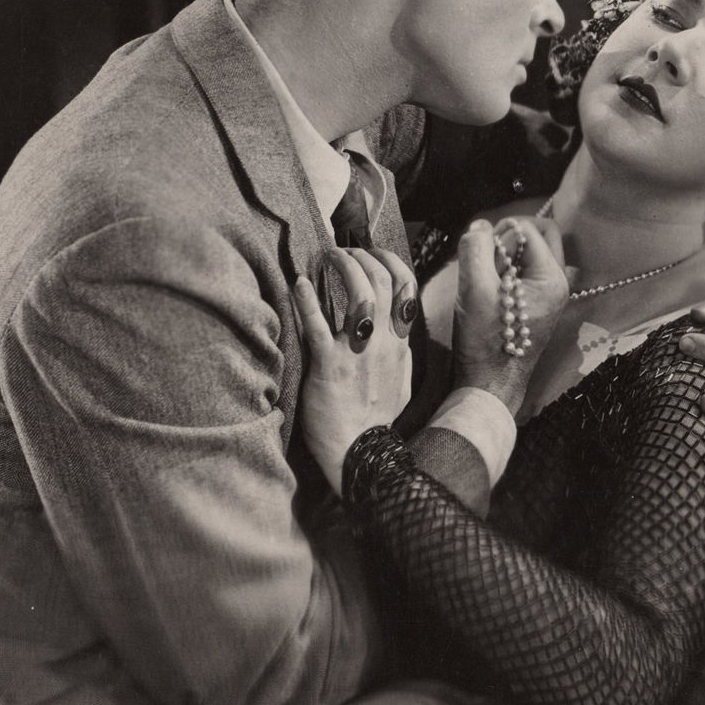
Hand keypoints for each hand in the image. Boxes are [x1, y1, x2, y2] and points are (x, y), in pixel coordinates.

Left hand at [292, 247, 413, 492]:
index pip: (406, 286)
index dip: (389, 261)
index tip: (372, 253)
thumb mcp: (399, 378)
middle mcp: (384, 342)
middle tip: (340, 252)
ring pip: (360, 294)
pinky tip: (298, 284)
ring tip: (325, 258)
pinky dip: (307, 301)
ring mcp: (358, 353)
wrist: (360, 452)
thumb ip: (396, 349)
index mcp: (400, 343)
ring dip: (342, 267)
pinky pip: (318, 326)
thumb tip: (391, 327)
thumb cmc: (375, 418)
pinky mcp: (330, 366)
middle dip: (360, 256)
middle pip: (382, 281)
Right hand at [452, 215, 568, 415]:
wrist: (489, 385)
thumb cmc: (486, 342)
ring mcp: (550, 295)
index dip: (500, 234)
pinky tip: (491, 288)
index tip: (480, 254)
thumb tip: (480, 226)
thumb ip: (475, 249)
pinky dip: (507, 270)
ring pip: (533, 252)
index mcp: (552, 279)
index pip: (528, 230)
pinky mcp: (537, 304)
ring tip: (487, 275)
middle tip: (487, 254)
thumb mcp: (475, 290)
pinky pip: (526, 271)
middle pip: (541, 235)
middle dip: (511, 237)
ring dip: (507, 254)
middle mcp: (558, 284)